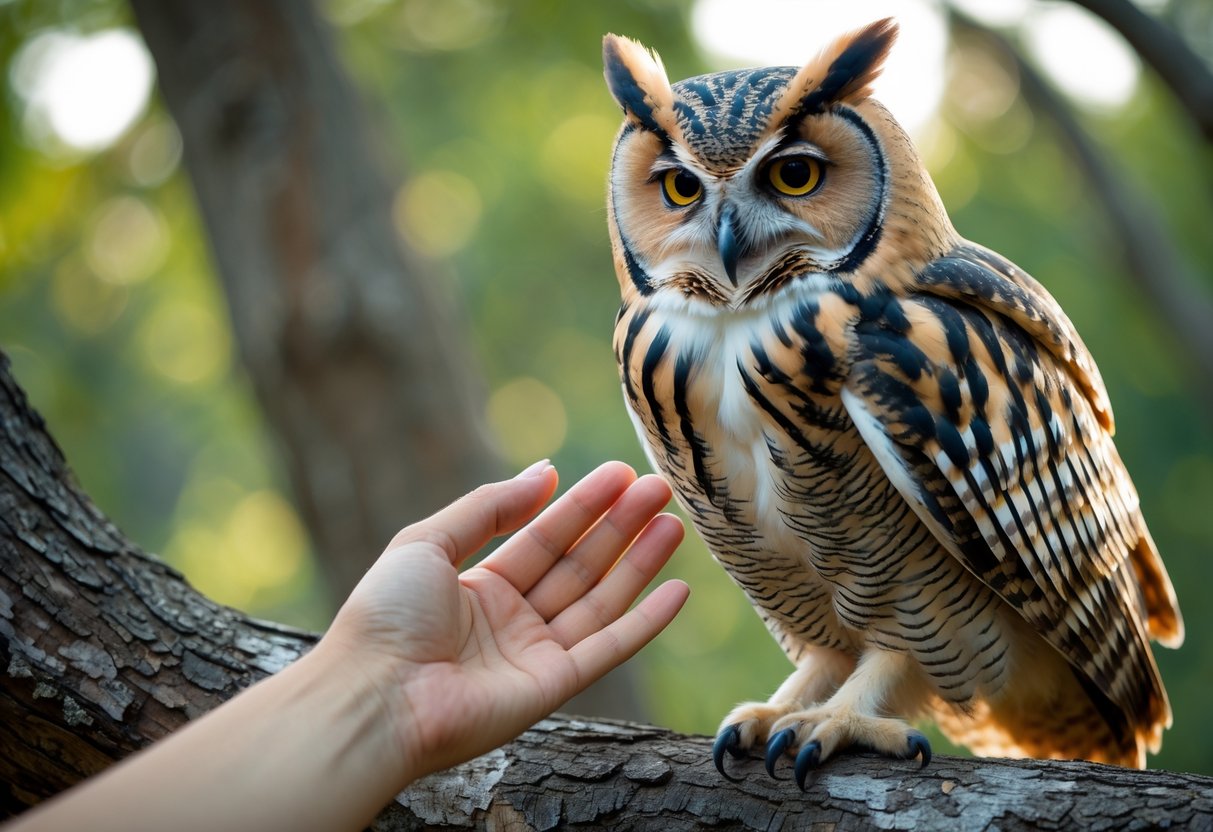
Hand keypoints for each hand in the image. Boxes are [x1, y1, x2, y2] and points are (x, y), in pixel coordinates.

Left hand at [322, 460, 688, 780]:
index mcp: (477, 588)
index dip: (581, 505)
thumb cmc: (386, 616)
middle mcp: (510, 621)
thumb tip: (545, 470)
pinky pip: (609, 648)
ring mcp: (534, 655)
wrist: (373, 697)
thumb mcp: (426, 542)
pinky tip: (678, 590)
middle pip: (578, 565)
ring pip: (599, 600)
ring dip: (638, 563)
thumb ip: (489, 507)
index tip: (619, 473)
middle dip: (618, 526)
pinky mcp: (552, 688)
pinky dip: (646, 622)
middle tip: (658, 487)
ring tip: (673, 523)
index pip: (542, 538)